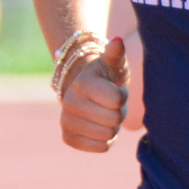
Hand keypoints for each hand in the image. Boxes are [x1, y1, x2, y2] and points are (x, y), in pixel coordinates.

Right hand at [61, 36, 128, 152]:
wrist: (85, 90)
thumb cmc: (105, 75)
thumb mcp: (112, 62)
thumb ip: (116, 53)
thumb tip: (117, 41)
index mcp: (82, 84)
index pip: (118, 100)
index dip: (122, 95)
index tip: (114, 88)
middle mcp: (70, 103)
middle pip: (114, 120)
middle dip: (118, 112)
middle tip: (109, 103)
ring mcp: (66, 122)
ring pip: (108, 135)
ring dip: (112, 126)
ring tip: (104, 113)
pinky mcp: (68, 138)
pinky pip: (101, 147)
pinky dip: (106, 140)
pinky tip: (99, 126)